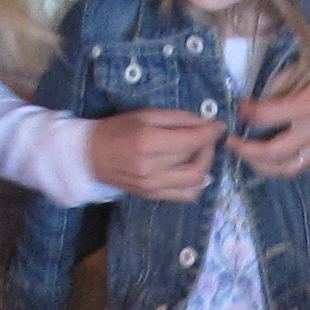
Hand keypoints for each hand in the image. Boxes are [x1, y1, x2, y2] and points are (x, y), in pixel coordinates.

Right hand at [89, 109, 222, 198]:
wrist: (90, 155)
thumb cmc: (117, 129)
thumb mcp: (145, 114)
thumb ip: (177, 118)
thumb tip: (205, 122)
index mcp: (149, 142)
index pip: (192, 141)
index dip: (211, 132)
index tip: (219, 125)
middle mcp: (152, 167)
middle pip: (197, 162)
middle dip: (208, 148)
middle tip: (205, 137)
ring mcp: (152, 186)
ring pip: (195, 181)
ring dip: (204, 166)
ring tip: (198, 153)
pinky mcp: (152, 196)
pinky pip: (185, 195)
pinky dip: (195, 184)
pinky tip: (190, 170)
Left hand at [230, 55, 309, 179]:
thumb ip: (283, 81)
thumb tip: (261, 97)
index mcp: (308, 105)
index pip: (265, 116)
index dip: (246, 112)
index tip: (239, 107)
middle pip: (271, 153)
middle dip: (245, 150)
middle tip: (231, 142)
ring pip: (285, 169)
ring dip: (261, 166)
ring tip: (247, 156)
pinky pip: (301, 167)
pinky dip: (282, 166)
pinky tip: (272, 158)